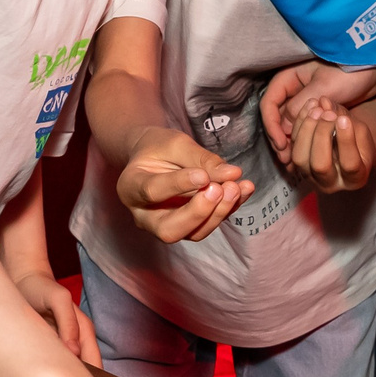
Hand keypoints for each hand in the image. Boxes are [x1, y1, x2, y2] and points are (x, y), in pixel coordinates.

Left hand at [14, 271, 101, 364]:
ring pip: (71, 373)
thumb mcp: (57, 300)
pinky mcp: (50, 349)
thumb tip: (75, 352)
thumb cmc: (41, 289)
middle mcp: (78, 342)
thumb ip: (68, 322)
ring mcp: (64, 347)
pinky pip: (55, 367)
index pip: (95, 363)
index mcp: (85, 331)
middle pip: (87, 373)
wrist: (24, 282)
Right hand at [116, 127, 251, 242]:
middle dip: (198, 213)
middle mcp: (144, 215)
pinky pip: (209, 225)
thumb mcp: (175, 143)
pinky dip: (229, 209)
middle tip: (220, 189)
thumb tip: (232, 174)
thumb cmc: (159, 148)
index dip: (180, 185)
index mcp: (130, 187)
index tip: (203, 175)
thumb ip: (200, 159)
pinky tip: (244, 189)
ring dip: (219, 212)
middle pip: (169, 229)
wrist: (154, 157)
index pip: (153, 192)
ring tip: (237, 187)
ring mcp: (166, 225)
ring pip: (192, 233)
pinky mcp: (188, 226)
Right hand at [260, 61, 375, 154]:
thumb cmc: (347, 72)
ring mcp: (304, 100)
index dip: (272, 126)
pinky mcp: (318, 110)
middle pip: (277, 117)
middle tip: (287, 159)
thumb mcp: (322, 89)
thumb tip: (284, 130)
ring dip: (292, 142)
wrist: (374, 68)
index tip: (281, 144)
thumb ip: (300, 107)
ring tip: (295, 162)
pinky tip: (308, 154)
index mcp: (288, 78)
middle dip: (281, 138)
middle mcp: (292, 90)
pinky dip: (304, 139)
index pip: (269, 104)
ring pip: (290, 124)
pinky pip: (305, 126)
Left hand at [283, 98, 375, 191]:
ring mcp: (310, 177)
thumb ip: (346, 119)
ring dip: (306, 130)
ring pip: (300, 158)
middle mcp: (330, 184)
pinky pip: (292, 147)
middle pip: (320, 165)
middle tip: (327, 114)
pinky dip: (299, 125)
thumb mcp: (361, 132)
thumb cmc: (359, 143)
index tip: (344, 119)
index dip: (346, 141)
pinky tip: (308, 108)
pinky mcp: (297, 166)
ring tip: (316, 109)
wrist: (349, 152)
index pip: (350, 164)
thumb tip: (325, 102)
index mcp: (355, 179)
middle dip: (322, 136)